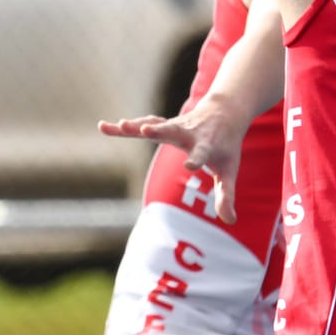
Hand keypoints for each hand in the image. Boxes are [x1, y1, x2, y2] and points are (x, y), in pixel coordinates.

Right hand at [99, 96, 246, 223]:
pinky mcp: (163, 124)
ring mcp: (174, 126)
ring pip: (152, 124)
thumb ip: (226, 195)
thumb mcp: (229, 171)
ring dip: (135, 126)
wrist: (223, 113)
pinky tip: (105, 127)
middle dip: (158, 130)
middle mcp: (188, 133)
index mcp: (206, 144)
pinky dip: (127, 127)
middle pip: (172, 130)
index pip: (202, 153)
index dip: (197, 159)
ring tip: (118, 126)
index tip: (190, 166)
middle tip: (145, 129)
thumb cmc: (225, 146)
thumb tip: (229, 221)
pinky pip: (143, 124)